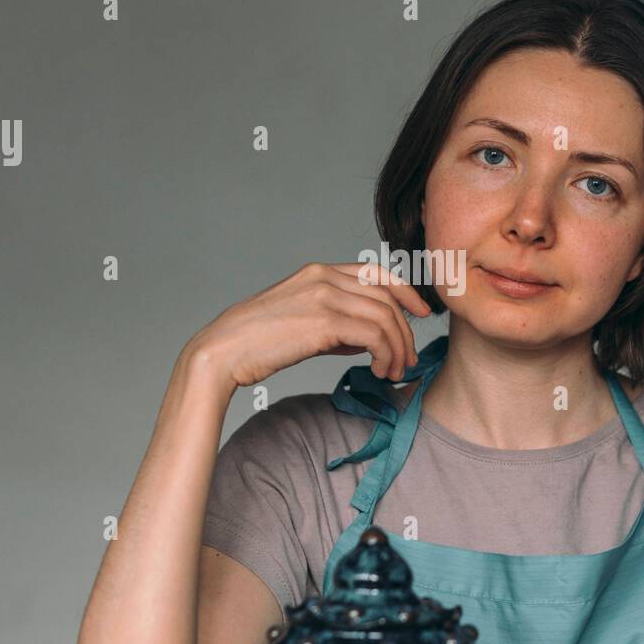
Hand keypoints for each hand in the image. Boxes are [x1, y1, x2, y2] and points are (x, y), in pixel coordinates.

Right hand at [184, 261, 433, 389]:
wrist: (223, 351)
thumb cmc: (256, 343)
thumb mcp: (300, 322)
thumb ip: (334, 325)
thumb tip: (364, 341)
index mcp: (319, 272)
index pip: (378, 274)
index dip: (406, 292)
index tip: (420, 314)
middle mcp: (324, 278)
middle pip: (387, 297)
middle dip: (405, 330)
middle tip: (407, 359)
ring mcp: (324, 297)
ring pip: (385, 317)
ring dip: (398, 348)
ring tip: (394, 371)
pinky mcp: (323, 321)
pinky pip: (374, 335)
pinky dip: (385, 355)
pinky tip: (380, 371)